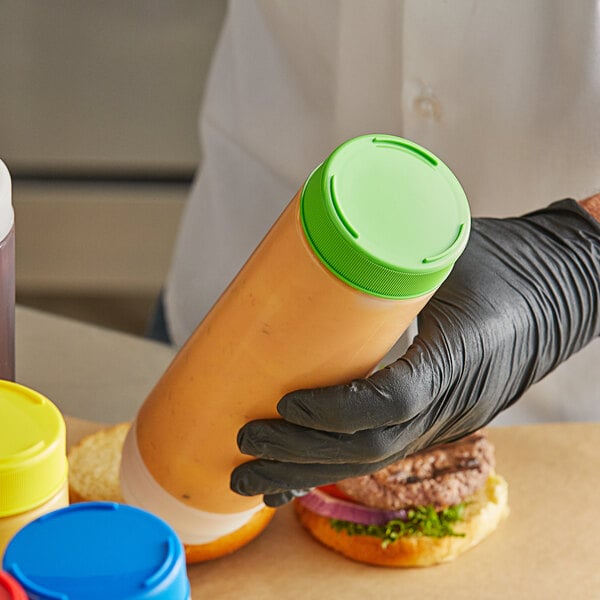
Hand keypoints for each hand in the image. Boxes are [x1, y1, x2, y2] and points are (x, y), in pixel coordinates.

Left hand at [231, 199, 599, 505]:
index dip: (338, 408)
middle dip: (303, 451)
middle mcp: (454, 400)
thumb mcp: (454, 250)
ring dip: (306, 473)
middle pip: (372, 446)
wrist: (560, 297)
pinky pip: (379, 457)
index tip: (287, 400)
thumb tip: (319, 241)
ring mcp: (445, 418)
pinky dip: (329, 470)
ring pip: (370, 461)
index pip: (396, 398)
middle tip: (246, 440)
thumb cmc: (508, 265)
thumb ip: (394, 255)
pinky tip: (288, 483)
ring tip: (248, 479)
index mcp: (461, 351)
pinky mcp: (433, 420)